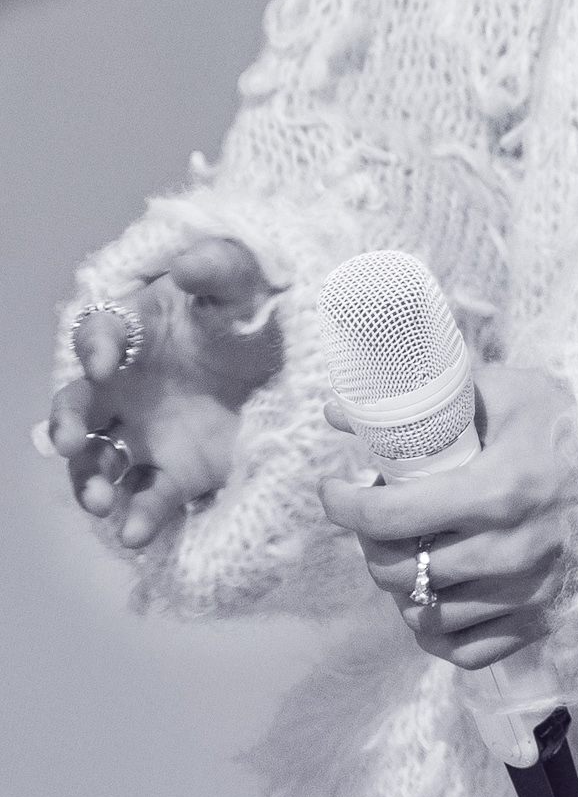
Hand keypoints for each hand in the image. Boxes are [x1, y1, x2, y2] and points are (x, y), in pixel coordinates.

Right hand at [46, 237, 283, 548]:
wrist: (289, 359)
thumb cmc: (253, 310)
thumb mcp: (247, 283)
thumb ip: (221, 269)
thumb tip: (188, 265)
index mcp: (136, 331)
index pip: (99, 332)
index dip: (94, 344)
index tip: (103, 359)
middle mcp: (126, 387)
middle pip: (79, 405)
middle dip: (68, 422)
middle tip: (72, 439)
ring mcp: (145, 434)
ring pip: (98, 462)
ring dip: (89, 481)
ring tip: (99, 501)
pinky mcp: (175, 474)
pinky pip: (147, 497)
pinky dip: (139, 516)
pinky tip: (138, 531)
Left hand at [316, 363, 577, 671]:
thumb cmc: (565, 424)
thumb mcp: (504, 391)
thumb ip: (428, 397)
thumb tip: (339, 410)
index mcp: (499, 490)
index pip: (392, 514)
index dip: (347, 505)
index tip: (333, 488)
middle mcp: (510, 551)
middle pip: (399, 570)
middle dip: (370, 542)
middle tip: (374, 516)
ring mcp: (525, 593)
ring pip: (424, 615)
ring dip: (399, 586)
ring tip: (404, 552)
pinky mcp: (539, 620)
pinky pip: (463, 651)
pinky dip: (435, 630)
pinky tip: (432, 597)